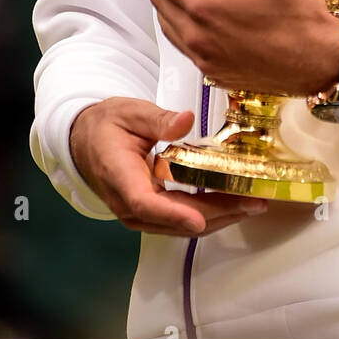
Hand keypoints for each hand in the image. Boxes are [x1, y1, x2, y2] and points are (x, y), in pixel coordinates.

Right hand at [69, 98, 267, 235]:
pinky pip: (180, 220)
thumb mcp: (130, 112)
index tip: (198, 219)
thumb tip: (186, 120)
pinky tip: (233, 205)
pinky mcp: (151, 213)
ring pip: (180, 225)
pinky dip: (209, 215)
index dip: (173, 213)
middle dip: (216, 214)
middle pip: (172, 218)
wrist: (87, 141)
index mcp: (119, 175)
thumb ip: (158, 119)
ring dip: (218, 218)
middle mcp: (128, 203)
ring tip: (252, 205)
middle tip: (252, 203)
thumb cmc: (108, 125)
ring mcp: (139, 213)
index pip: (144, 202)